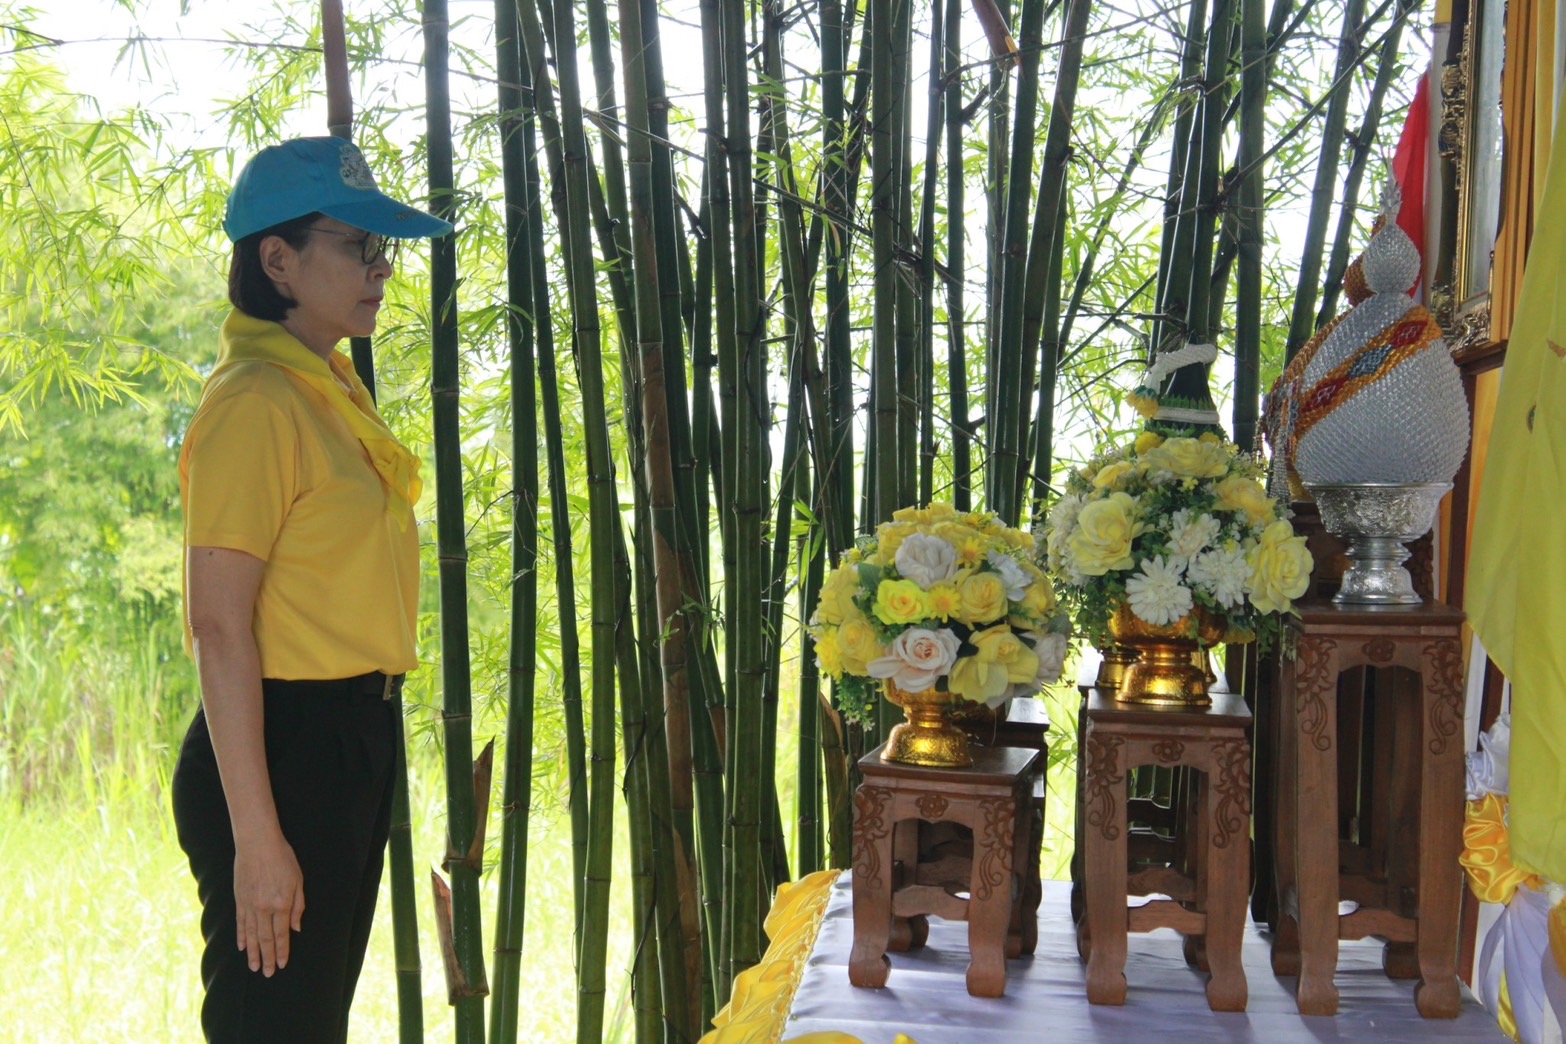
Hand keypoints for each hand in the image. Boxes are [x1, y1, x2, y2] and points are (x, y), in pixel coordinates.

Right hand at [233, 835, 305, 975]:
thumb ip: (298, 905)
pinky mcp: (239, 900)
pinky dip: (241, 937)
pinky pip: (240, 923)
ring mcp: (249, 905)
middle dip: (268, 958)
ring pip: (251, 935)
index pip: (281, 934)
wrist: (257, 843)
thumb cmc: (282, 858)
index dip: (282, 951)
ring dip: (253, 953)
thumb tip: (296, 928)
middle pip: (265, 939)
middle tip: (268, 974)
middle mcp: (264, 909)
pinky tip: (242, 948)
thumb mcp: (298, 880)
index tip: (282, 964)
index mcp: (281, 904)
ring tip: (254, 967)